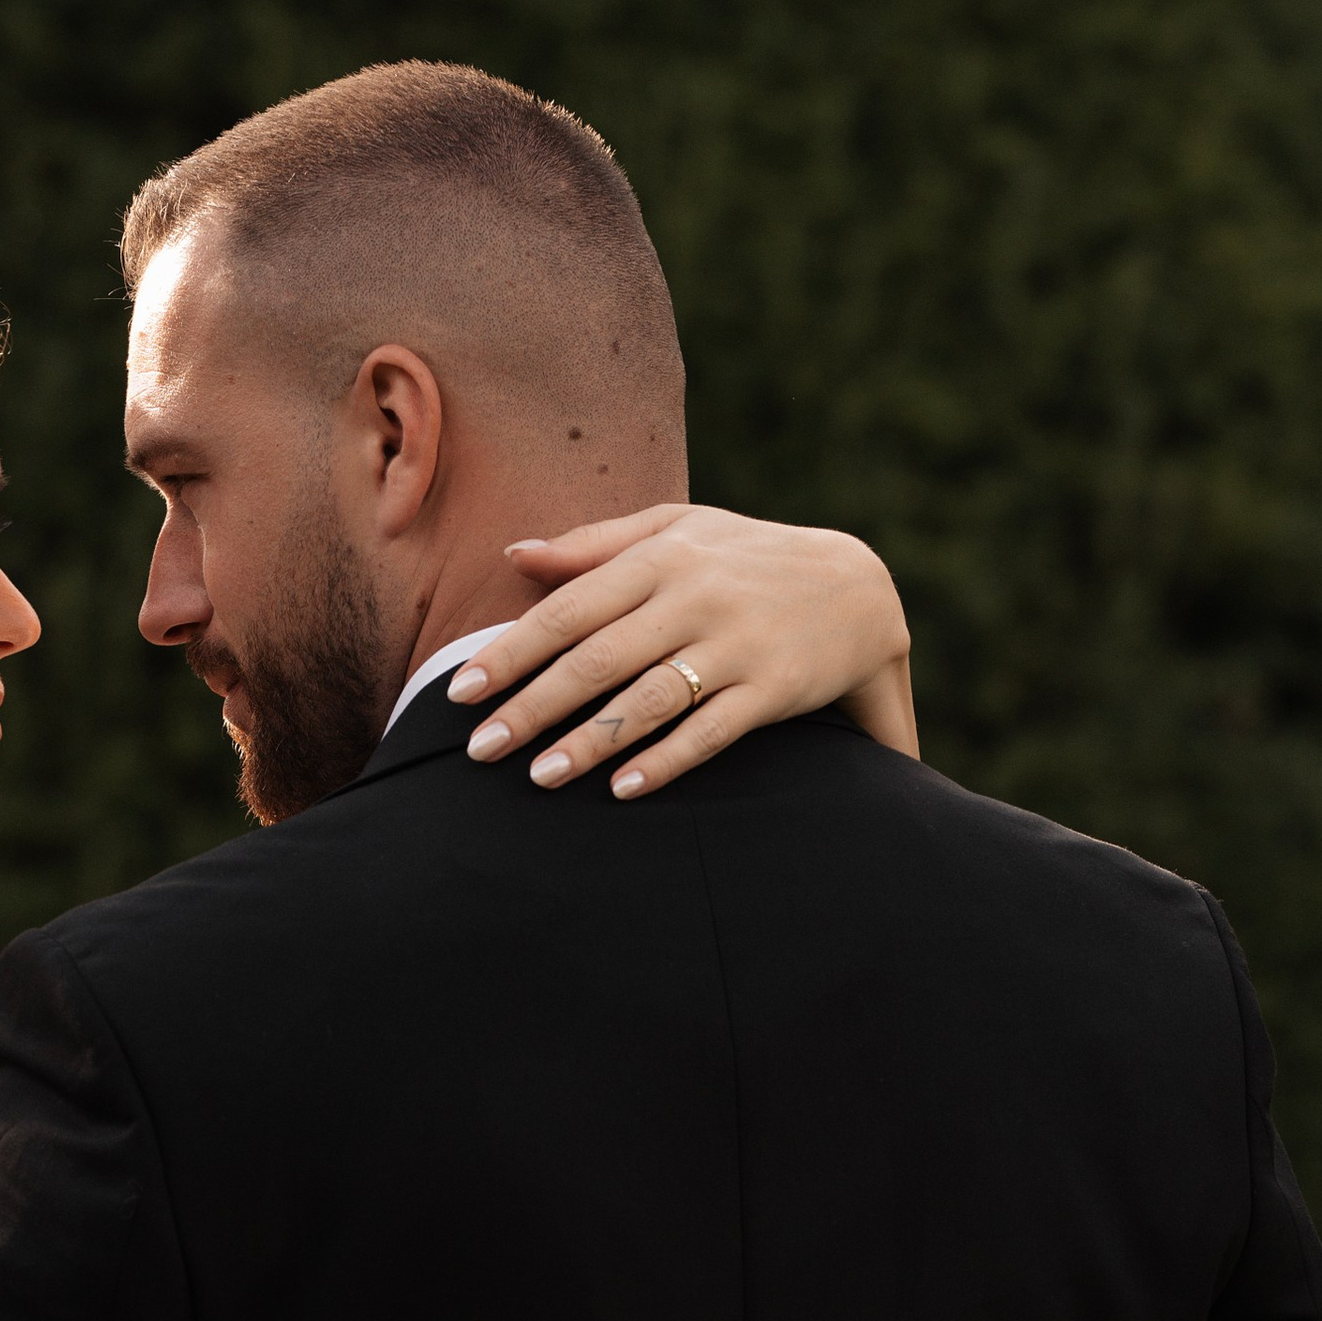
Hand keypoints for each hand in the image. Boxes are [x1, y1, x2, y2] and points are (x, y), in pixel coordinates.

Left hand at [449, 503, 915, 797]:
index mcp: (662, 556)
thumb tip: (514, 554)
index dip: (511, 651)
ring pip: (649, 698)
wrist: (860, 587)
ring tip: (540, 779)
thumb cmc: (747, 559)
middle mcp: (695, 596)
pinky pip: (713, 730)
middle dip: (532, 707)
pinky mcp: (775, 688)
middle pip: (597, 658)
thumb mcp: (679, 530)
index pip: (568, 608)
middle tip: (479, 750)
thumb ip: (595, 545)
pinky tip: (623, 790)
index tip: (461, 693)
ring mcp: (737, 644)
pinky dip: (666, 760)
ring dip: (590, 742)